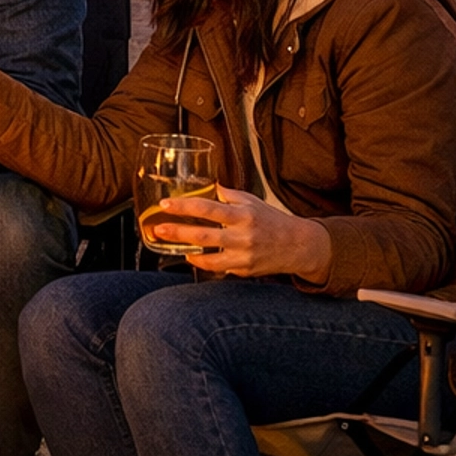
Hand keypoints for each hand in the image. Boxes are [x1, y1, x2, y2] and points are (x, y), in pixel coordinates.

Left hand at [147, 184, 332, 282]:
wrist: (298, 246)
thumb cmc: (271, 220)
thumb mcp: (251, 201)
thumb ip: (227, 194)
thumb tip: (205, 184)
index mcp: (242, 214)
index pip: (208, 208)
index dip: (184, 206)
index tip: (165, 204)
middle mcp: (243, 236)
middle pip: (204, 235)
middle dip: (178, 232)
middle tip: (158, 229)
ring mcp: (244, 257)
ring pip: (209, 258)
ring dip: (187, 251)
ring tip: (169, 244)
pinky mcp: (245, 271)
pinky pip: (219, 268)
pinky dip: (204, 263)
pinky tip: (192, 256)